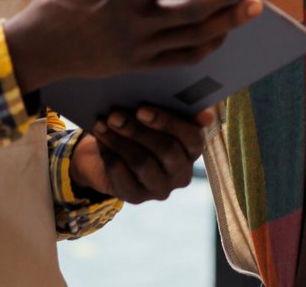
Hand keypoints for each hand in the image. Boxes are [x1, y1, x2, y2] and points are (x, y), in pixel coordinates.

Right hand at [3, 0, 261, 91]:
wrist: (40, 48)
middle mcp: (134, 25)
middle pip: (190, 12)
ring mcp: (140, 48)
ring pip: (194, 38)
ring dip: (227, 22)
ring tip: (252, 5)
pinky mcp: (141, 65)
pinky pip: (182, 59)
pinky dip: (207, 46)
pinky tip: (224, 32)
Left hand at [70, 104, 215, 203]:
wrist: (112, 150)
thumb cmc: (141, 125)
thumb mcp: (157, 114)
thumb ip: (177, 109)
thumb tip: (206, 115)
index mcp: (193, 149)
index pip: (192, 138)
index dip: (168, 123)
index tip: (142, 108)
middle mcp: (182, 173)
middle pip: (166, 151)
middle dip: (139, 131)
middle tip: (115, 114)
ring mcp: (160, 189)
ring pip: (142, 163)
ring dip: (119, 141)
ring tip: (102, 124)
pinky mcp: (137, 197)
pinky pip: (122, 176)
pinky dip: (109, 154)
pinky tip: (100, 140)